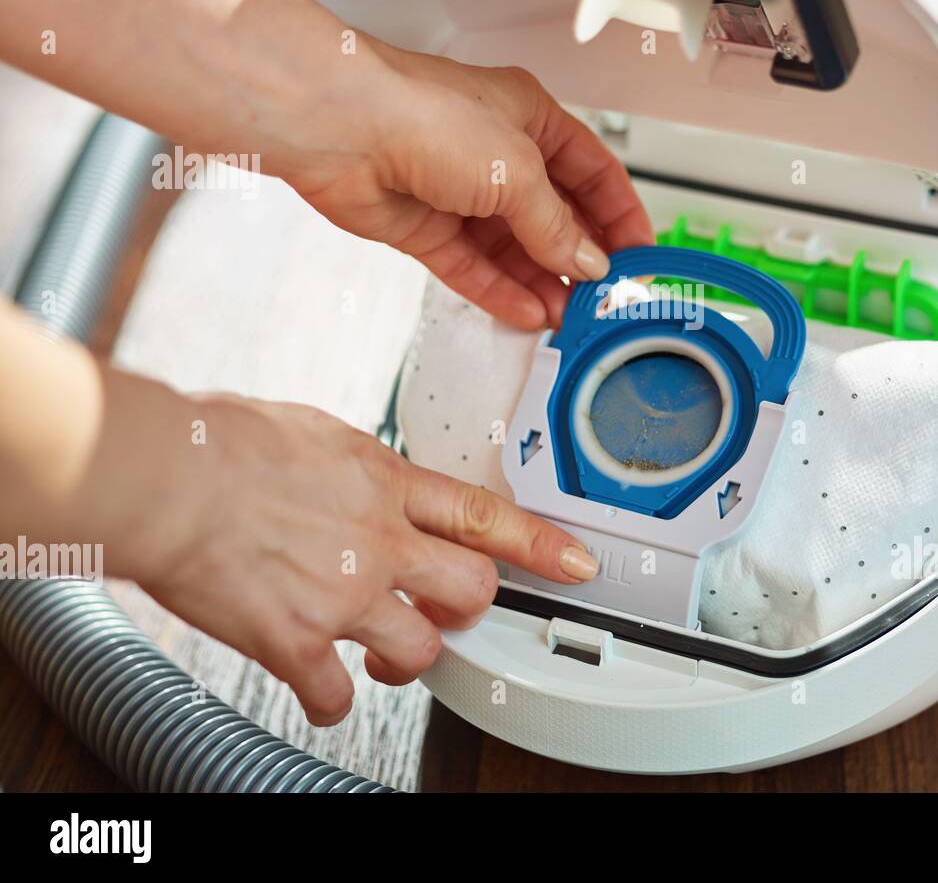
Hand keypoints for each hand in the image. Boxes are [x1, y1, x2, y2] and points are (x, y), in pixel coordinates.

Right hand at [136, 392, 598, 724]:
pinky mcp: (298, 641)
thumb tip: (366, 478)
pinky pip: (337, 697)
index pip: (486, 516)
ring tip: (383, 654)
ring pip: (422, 650)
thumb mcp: (317, 432)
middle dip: (470, 607)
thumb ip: (359, 467)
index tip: (577, 562)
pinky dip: (330, 699)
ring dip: (408, 659)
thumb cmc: (222, 442)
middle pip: (473, 592)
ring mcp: (345, 595)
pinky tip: (317, 684)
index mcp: (385, 483)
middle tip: (447, 608)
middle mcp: (379, 541)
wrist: (167, 476)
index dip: (541, 544)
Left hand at [282, 45, 655, 329]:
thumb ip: (556, 226)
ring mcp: (458, 192)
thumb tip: (586, 262)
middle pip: (554, 215)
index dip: (620, 214)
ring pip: (513, 249)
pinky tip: (527, 313)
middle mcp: (496, 153)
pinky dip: (500, 292)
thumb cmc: (419, 112)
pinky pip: (473, 268)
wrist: (336, 127)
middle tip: (606, 297)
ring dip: (542, 283)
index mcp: (529, 117)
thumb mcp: (518, 170)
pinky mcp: (424, 227)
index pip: (593, 171)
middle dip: (580, 258)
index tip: (640, 256)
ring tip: (570, 317)